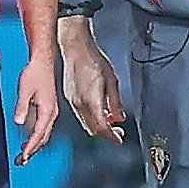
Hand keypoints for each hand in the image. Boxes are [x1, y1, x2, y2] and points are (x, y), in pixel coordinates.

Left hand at [13, 55, 58, 164]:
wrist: (43, 61)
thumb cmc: (34, 73)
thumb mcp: (25, 90)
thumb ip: (22, 107)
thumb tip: (19, 122)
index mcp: (47, 111)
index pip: (38, 134)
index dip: (31, 147)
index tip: (24, 157)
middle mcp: (51, 114)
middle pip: (43, 138)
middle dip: (32, 151)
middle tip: (21, 161)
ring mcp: (51, 111)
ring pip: (44, 134)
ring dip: (34, 145)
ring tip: (24, 155)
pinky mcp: (48, 108)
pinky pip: (43, 128)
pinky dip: (36, 136)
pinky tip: (29, 139)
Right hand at [58, 16, 124, 142]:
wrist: (75, 49)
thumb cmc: (93, 59)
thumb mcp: (112, 80)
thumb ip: (115, 101)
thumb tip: (119, 117)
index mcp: (91, 99)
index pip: (102, 127)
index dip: (112, 136)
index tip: (119, 139)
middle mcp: (79, 104)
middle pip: (93, 129)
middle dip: (106, 133)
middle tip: (117, 131)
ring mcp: (72, 101)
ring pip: (86, 124)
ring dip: (98, 126)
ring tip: (109, 119)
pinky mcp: (69, 98)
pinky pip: (80, 115)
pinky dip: (91, 118)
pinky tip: (99, 111)